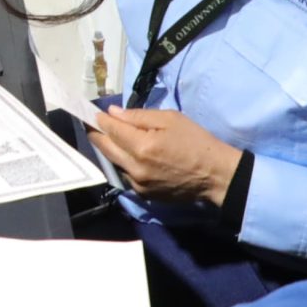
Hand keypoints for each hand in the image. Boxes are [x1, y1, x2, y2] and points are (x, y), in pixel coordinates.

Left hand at [88, 107, 243, 203]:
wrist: (214, 175)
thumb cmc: (196, 141)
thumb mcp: (170, 119)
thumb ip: (138, 116)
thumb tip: (113, 113)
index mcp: (142, 146)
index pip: (110, 130)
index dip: (99, 119)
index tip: (92, 113)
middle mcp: (134, 167)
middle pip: (105, 148)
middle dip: (96, 133)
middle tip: (92, 123)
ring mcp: (137, 183)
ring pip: (113, 162)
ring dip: (109, 149)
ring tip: (109, 136)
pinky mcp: (142, 194)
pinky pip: (124, 174)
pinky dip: (122, 162)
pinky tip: (127, 154)